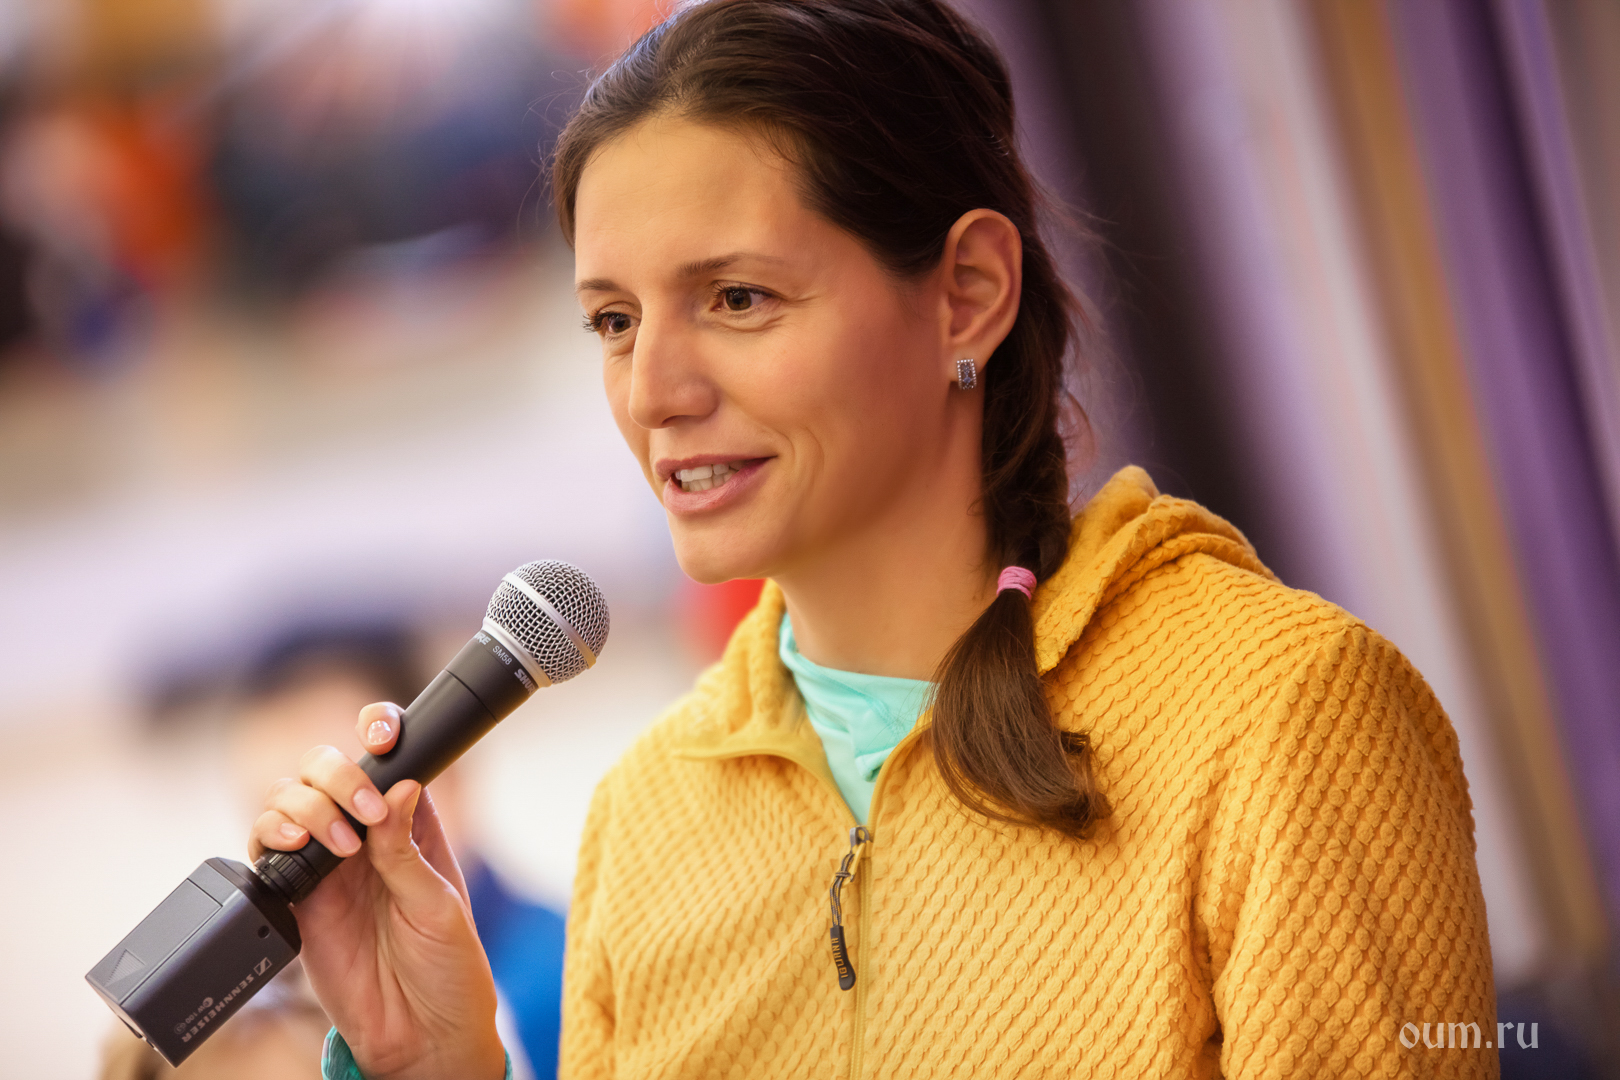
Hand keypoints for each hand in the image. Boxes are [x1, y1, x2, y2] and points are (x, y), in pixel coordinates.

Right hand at [248, 703, 506, 1079]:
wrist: (421, 1034)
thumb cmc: (448, 967)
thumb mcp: (439, 904)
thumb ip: (408, 850)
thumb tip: (401, 787)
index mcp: (412, 823)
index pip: (388, 758)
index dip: (378, 730)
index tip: (380, 734)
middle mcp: (365, 835)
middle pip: (327, 769)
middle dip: (337, 775)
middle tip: (364, 814)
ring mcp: (328, 864)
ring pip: (290, 800)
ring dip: (306, 807)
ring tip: (338, 847)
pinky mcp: (297, 898)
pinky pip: (266, 850)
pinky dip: (272, 835)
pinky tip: (295, 848)